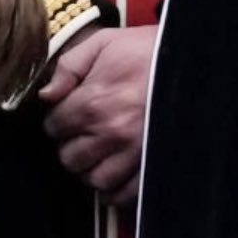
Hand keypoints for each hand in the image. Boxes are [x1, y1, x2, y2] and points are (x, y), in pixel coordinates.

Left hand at [38, 23, 157, 205]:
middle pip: (71, 158)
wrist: (191, 59)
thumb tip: (46, 95)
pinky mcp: (155, 164)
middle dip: (70, 147)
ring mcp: (134, 152)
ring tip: (95, 155)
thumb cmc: (145, 51)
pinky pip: (127, 194)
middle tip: (79, 136)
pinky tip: (113, 176)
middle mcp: (111, 132)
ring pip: (96, 180)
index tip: (64, 116)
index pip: (55, 127)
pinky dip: (115, 192)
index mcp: (93, 101)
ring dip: (90, 169)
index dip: (56, 121)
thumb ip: (68, 68)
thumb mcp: (102, 43)